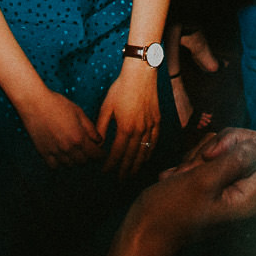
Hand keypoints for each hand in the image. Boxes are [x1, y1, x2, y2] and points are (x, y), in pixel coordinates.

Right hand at [16, 87, 102, 167]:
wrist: (34, 102)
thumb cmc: (57, 104)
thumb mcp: (79, 112)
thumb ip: (90, 128)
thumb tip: (99, 140)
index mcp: (79, 137)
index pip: (95, 154)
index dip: (100, 154)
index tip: (100, 152)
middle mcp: (67, 148)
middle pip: (83, 162)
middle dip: (87, 156)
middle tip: (86, 149)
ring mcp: (55, 151)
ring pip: (69, 165)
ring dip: (74, 160)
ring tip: (73, 150)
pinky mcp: (43, 152)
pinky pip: (54, 166)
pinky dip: (59, 163)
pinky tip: (60, 155)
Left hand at [96, 58, 160, 177]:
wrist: (141, 74)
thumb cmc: (121, 88)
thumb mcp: (106, 106)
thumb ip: (102, 126)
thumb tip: (98, 142)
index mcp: (126, 127)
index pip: (117, 152)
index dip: (111, 164)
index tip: (105, 172)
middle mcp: (140, 130)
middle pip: (132, 156)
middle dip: (125, 170)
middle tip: (119, 180)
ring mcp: (150, 126)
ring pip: (144, 151)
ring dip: (138, 165)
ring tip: (132, 174)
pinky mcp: (157, 121)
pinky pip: (154, 141)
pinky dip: (150, 152)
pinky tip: (146, 158)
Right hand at [127, 129, 255, 253]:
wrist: (142, 234)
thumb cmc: (169, 211)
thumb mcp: (202, 179)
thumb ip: (238, 158)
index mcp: (252, 196)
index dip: (234, 141)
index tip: (208, 155)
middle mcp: (247, 195)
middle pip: (243, 147)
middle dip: (212, 150)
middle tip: (189, 169)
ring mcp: (231, 193)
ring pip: (223, 151)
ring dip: (197, 158)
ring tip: (181, 177)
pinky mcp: (216, 190)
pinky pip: (210, 162)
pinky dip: (191, 166)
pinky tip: (177, 179)